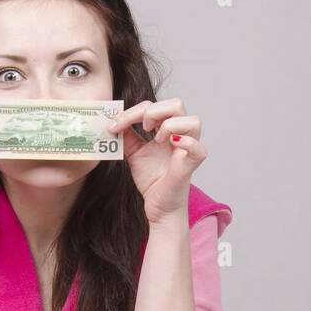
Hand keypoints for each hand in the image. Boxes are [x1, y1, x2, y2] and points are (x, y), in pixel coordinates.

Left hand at [106, 97, 207, 223]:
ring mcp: (189, 148)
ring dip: (170, 124)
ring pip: (193, 120)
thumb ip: (127, 134)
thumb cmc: (152, 179)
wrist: (158, 206)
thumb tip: (114, 120)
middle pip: (176, 104)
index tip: (114, 125)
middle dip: (154, 111)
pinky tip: (170, 144)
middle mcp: (181, 134)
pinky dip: (185, 142)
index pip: (153, 106)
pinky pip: (197, 147)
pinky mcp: (192, 164)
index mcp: (167, 128)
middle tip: (142, 127)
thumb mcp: (134, 152)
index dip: (132, 112)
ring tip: (157, 139)